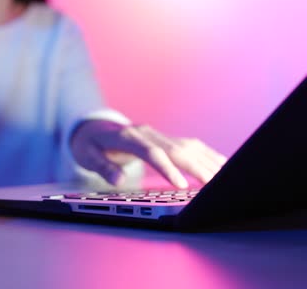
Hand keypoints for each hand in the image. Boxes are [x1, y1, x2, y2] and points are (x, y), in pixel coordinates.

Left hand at [70, 121, 226, 188]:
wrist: (92, 128)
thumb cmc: (90, 145)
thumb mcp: (88, 156)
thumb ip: (103, 167)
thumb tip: (118, 179)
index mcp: (128, 138)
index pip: (153, 153)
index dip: (168, 169)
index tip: (181, 185)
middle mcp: (147, 133)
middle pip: (177, 149)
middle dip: (197, 167)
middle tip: (214, 186)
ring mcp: (158, 134)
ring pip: (188, 146)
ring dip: (207, 161)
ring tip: (226, 178)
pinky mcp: (165, 138)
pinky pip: (190, 145)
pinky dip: (206, 155)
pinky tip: (221, 165)